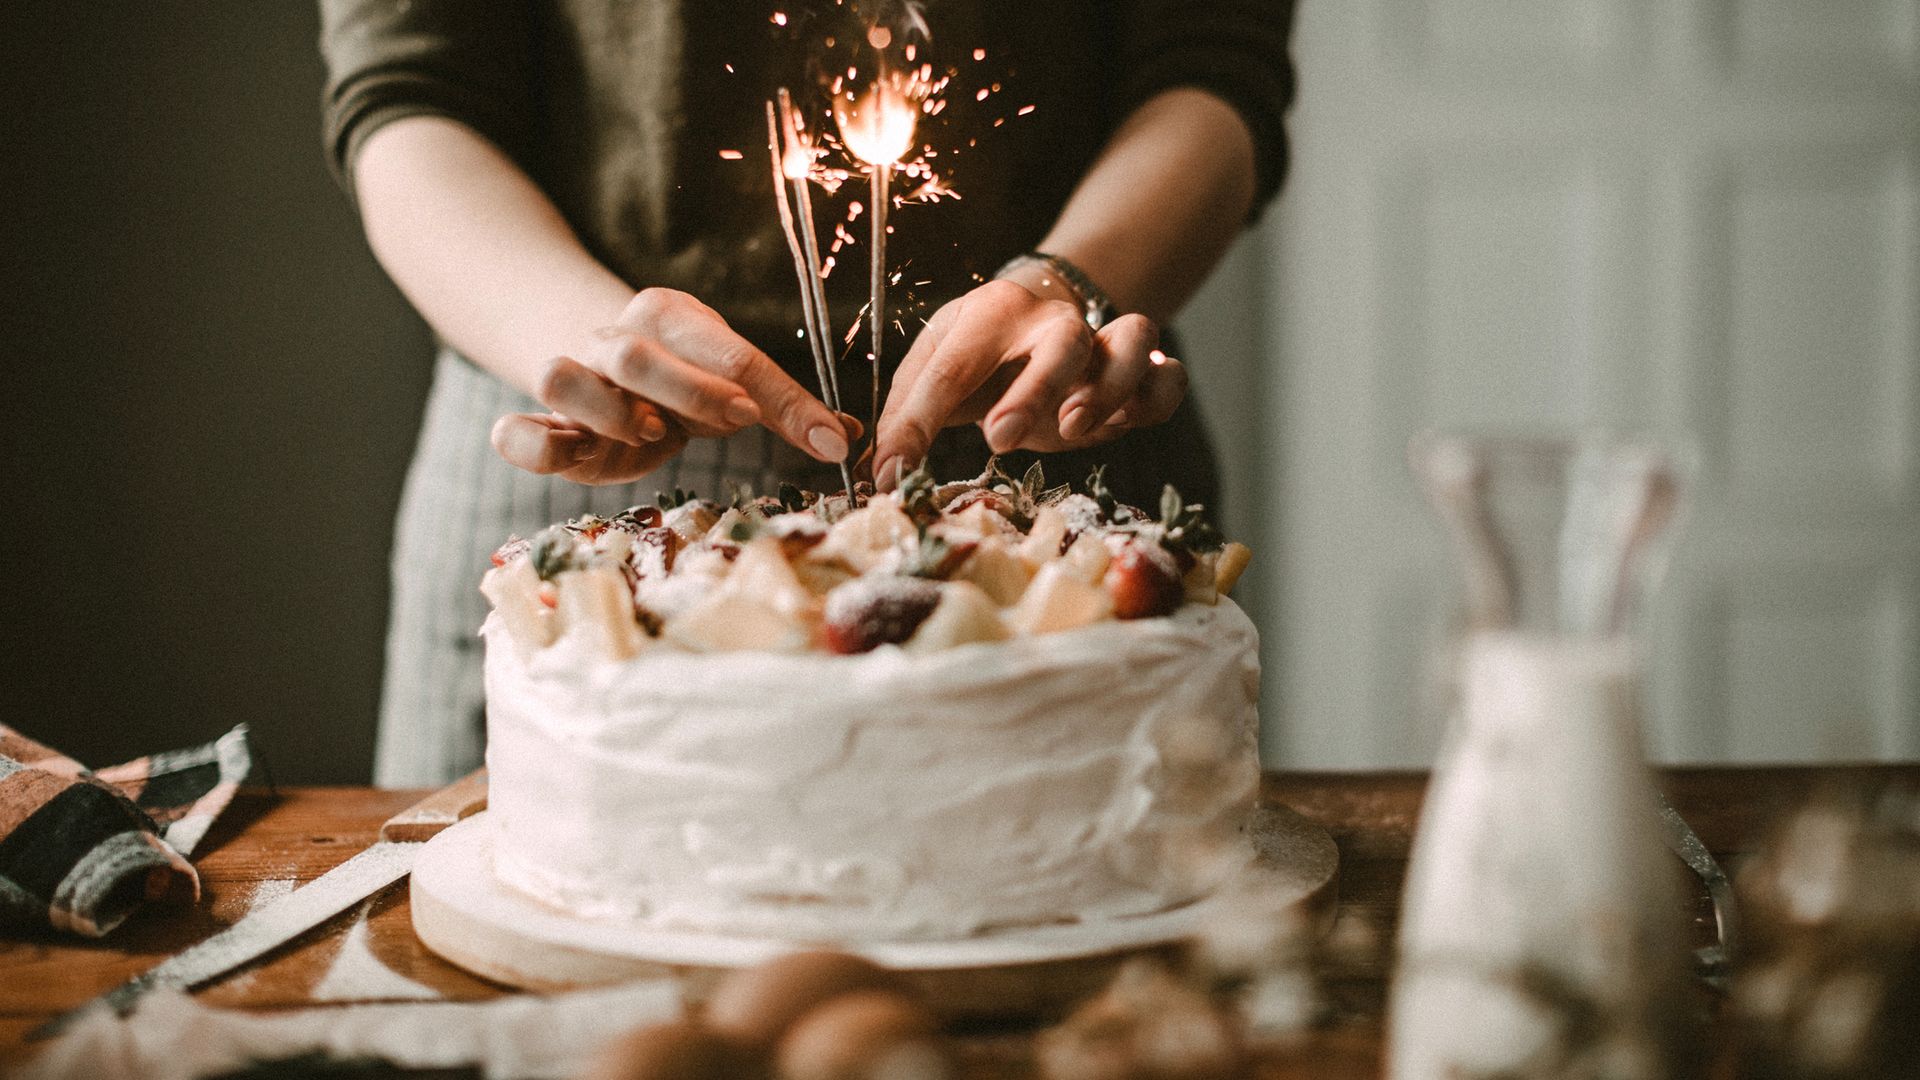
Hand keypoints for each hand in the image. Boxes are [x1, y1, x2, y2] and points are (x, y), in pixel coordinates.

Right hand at [491, 288, 854, 484]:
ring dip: (606, 410)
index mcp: (671, 318)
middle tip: (738, 420)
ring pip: (560, 377)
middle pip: (634, 353)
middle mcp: (613, 340)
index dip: (780, 396)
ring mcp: (571, 380)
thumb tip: (849, 437)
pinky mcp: (540, 428)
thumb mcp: (733, 387)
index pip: (730, 353)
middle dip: (690, 390)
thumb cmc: (682, 383)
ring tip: (647, 434)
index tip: (826, 438)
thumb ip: (783, 408)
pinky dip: (530, 444)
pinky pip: (514, 431)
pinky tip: (568, 456)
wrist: (603, 370)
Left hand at [872, 280, 1187, 487]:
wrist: (1039, 315)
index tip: (891, 472)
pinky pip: (1169, 374)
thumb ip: (906, 416)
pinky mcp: (1140, 373)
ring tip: (1076, 429)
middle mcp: (1053, 321)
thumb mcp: (933, 369)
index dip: (917, 423)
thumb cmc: (978, 355)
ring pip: (1133, 338)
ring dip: (1111, 386)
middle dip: (1035, 391)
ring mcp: (1103, 343)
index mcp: (990, 314)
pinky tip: (1131, 421)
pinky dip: (1159, 395)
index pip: (951, 367)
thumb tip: (881, 472)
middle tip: (999, 438)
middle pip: (1061, 341)